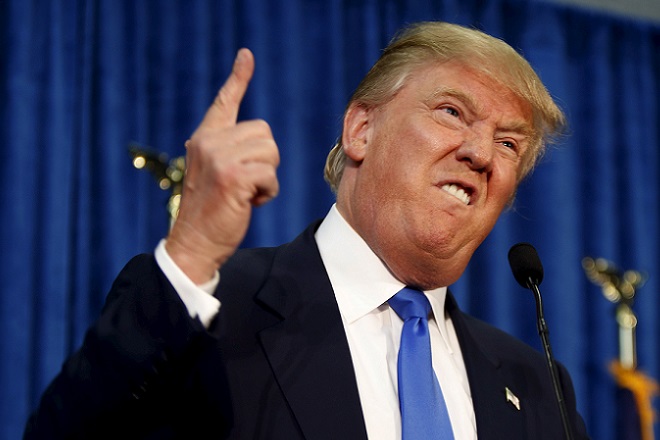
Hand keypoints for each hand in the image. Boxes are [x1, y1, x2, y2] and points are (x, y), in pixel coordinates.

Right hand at [165, 48, 279, 283]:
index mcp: (205, 138)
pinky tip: (249, 203)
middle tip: (245, 182)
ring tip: (245, 193)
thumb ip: (230, 152)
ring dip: (266, 178)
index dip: (238, 78)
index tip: (246, 56)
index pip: (224, 102)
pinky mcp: (232, 177)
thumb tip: (259, 141)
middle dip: (265, 161)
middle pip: (265, 134)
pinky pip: (270, 176)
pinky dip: (267, 193)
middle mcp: (209, 142)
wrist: (194, 242)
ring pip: (271, 153)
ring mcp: (219, 158)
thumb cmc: (211, 210)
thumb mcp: (215, 173)